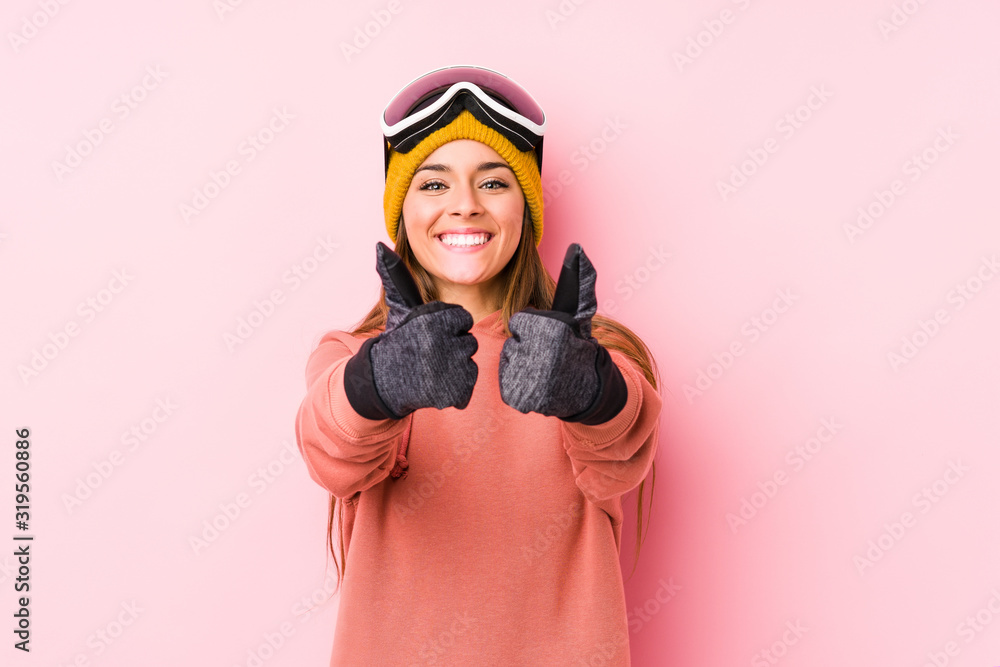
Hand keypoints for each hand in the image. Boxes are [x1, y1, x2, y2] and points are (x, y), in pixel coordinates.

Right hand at [343, 242, 478, 419]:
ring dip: (455, 366)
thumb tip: (381, 247)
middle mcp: (441, 346)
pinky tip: (436, 383)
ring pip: (470, 362)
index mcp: (432, 322)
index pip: (462, 318)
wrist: (383, 383)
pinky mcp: (453, 394)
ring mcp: (448, 372)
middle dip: (453, 346)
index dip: (448, 325)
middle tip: (430, 353)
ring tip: (432, 368)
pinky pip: (469, 384)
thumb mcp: (399, 308)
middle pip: (468, 341)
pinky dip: (457, 386)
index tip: (431, 333)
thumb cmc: (397, 341)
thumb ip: (397, 277)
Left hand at [498, 243, 627, 423]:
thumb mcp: (579, 311)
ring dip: (522, 368)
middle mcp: (541, 354)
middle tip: (547, 355)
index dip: (533, 328)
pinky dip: (519, 388)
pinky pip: (508, 388)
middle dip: (526, 348)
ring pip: (508, 365)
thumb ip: (577, 279)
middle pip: (512, 345)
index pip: (519, 323)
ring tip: (544, 370)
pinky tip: (538, 386)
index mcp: (551, 328)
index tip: (550, 336)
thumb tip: (577, 248)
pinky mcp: (524, 401)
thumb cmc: (578, 344)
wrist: (590, 388)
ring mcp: (533, 381)